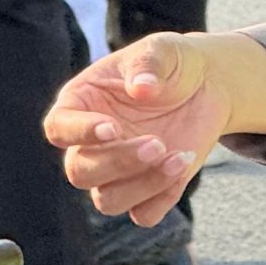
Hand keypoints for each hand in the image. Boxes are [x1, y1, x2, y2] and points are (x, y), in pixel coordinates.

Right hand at [43, 32, 265, 225]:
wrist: (206, 85)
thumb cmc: (171, 63)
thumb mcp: (161, 50)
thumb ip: (148, 62)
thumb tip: (141, 88)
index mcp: (81, 103)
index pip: (59, 128)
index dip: (79, 133)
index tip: (111, 128)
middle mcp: (92, 143)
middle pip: (80, 171)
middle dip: (118, 163)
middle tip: (157, 144)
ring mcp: (117, 171)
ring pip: (107, 201)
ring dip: (142, 185)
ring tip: (178, 158)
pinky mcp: (147, 190)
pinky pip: (143, 214)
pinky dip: (162, 199)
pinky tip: (182, 166)